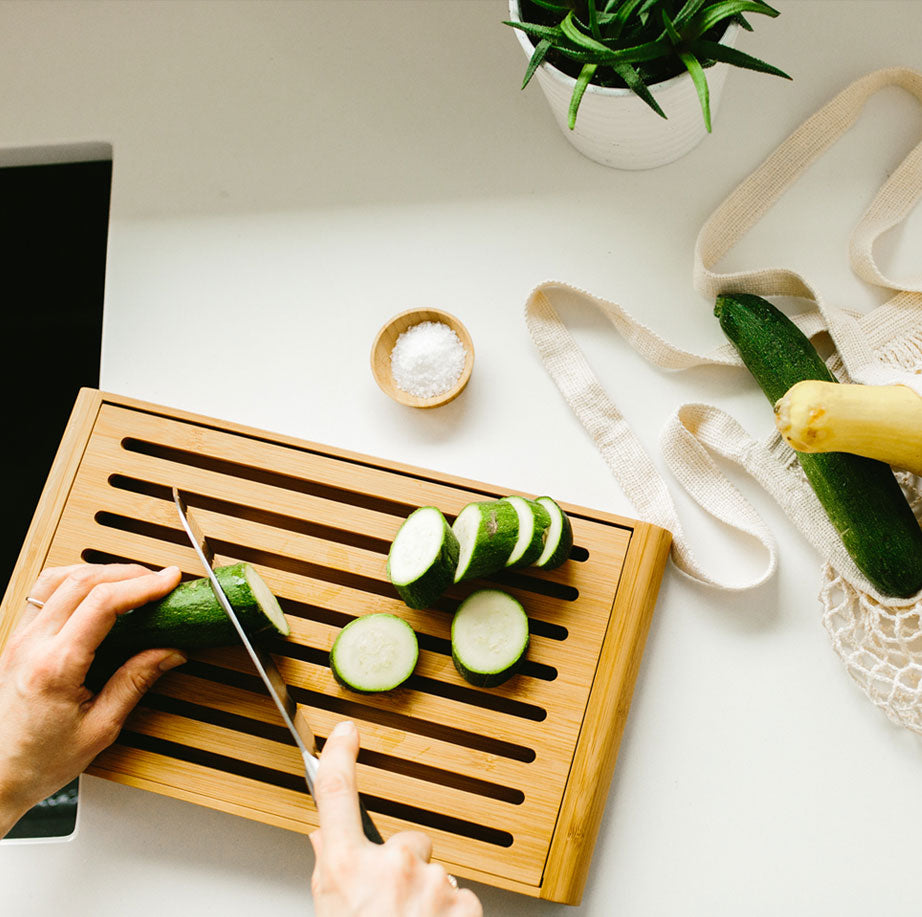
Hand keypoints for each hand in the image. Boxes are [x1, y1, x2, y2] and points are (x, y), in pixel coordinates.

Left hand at [0, 563, 186, 835]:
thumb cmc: (38, 762)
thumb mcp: (100, 729)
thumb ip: (135, 682)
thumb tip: (170, 652)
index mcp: (55, 668)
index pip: (103, 603)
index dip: (143, 585)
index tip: (169, 581)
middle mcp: (31, 646)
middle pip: (83, 581)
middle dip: (128, 573)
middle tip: (159, 582)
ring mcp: (19, 639)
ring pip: (59, 577)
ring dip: (100, 571)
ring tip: (130, 582)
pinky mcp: (16, 640)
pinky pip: (43, 592)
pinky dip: (74, 580)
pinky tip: (94, 591)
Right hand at [310, 720, 482, 916]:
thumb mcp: (329, 910)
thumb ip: (330, 870)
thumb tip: (324, 838)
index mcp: (348, 867)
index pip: (337, 793)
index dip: (339, 756)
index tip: (346, 732)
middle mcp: (392, 866)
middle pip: (408, 841)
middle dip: (403, 868)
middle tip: (390, 905)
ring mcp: (432, 881)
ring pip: (434, 872)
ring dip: (426, 895)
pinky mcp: (464, 900)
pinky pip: (458, 894)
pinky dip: (449, 912)